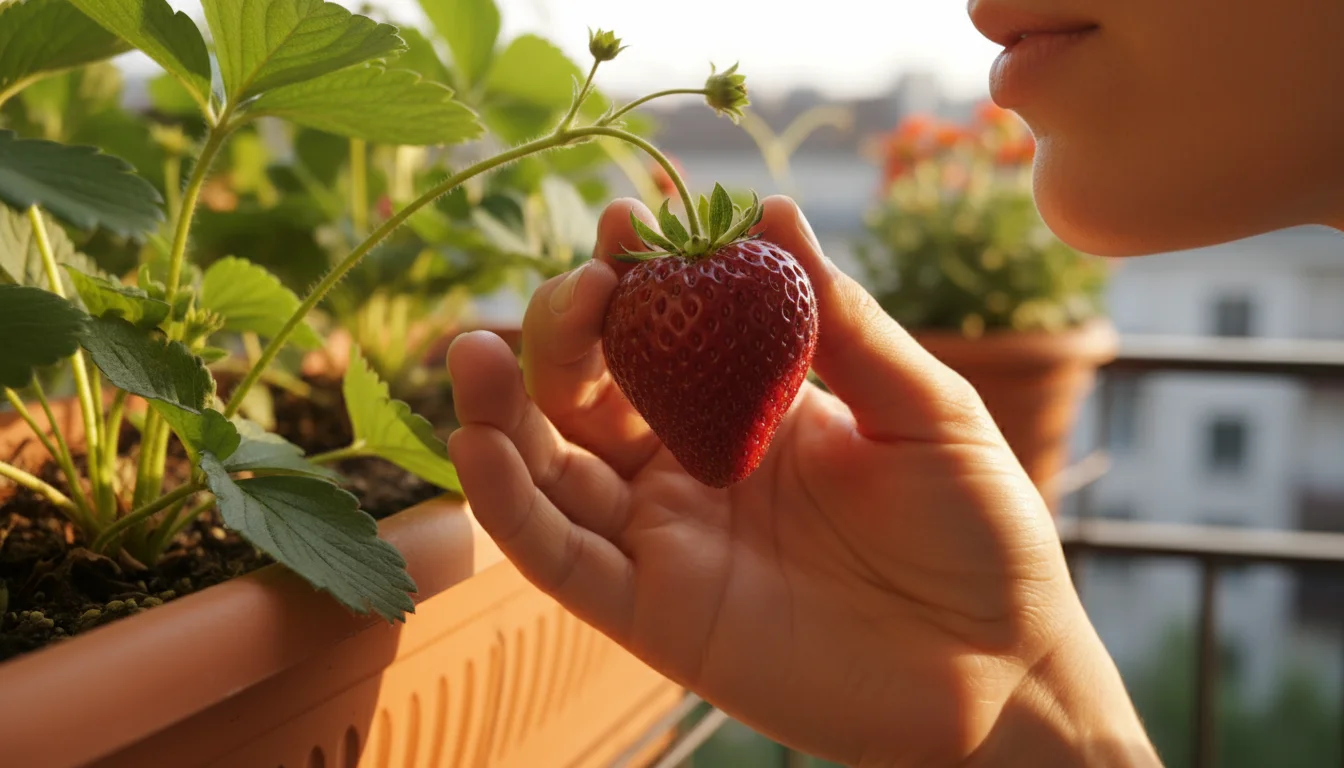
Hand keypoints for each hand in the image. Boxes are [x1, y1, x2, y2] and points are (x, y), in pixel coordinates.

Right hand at [446, 196, 1157, 766]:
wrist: (1003, 669)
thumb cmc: (978, 531)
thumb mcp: (922, 407)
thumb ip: (840, 321)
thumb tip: (770, 209)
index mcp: (751, 412)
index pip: (665, 331)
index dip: (637, 275)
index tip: (627, 219)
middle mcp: (692, 471)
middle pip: (587, 393)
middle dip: (565, 329)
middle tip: (583, 285)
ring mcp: (667, 542)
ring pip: (552, 470)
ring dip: (501, 410)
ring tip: (474, 349)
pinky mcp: (656, 613)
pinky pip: (560, 559)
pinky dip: (509, 506)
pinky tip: (481, 444)